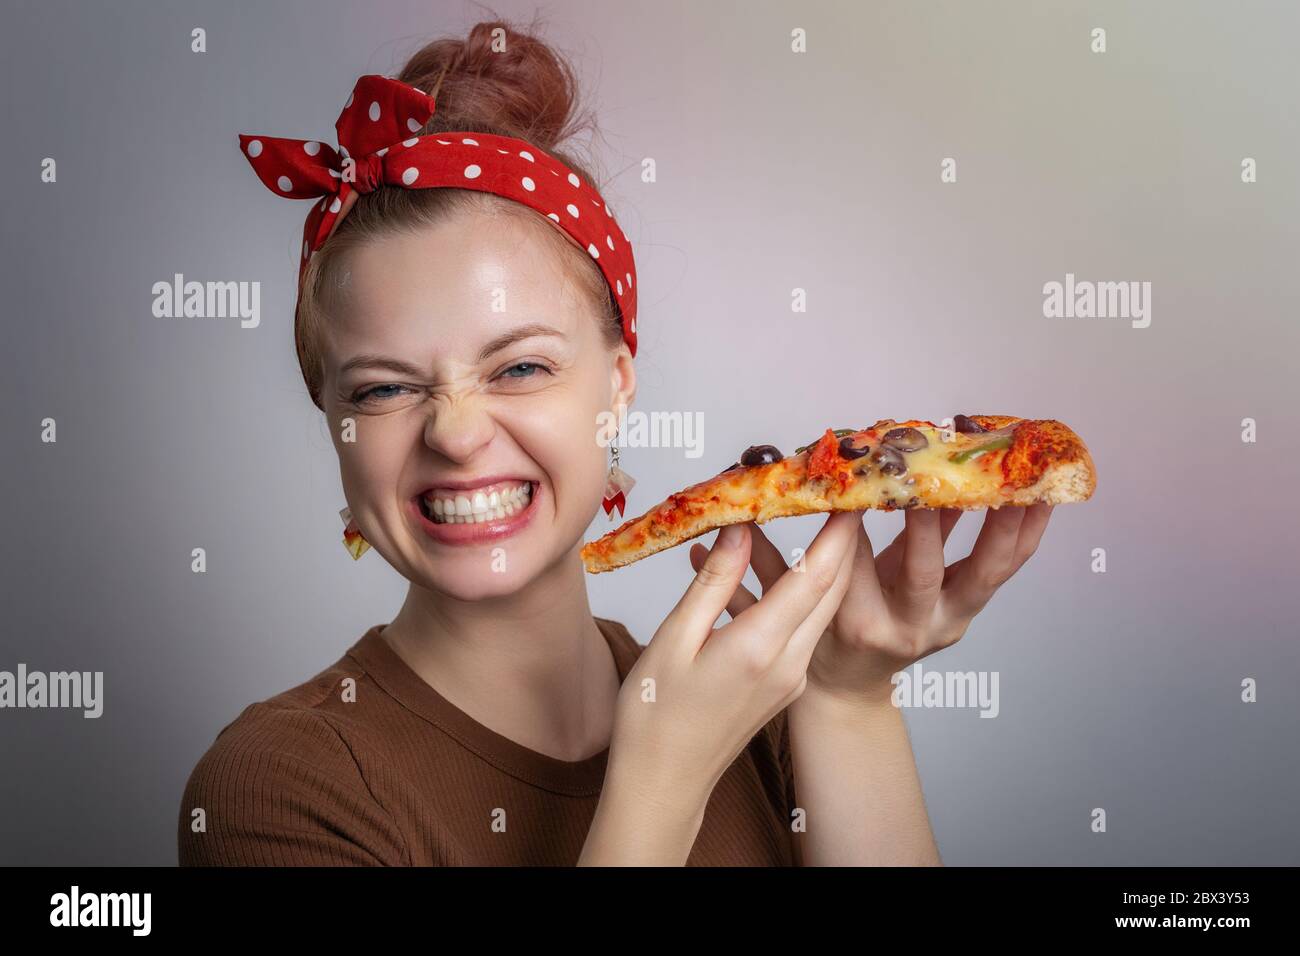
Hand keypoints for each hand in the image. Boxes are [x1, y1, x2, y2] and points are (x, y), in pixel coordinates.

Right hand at [610, 511, 860, 811]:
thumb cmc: (654, 714)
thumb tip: (740, 528)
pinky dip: (805, 591)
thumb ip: (713, 579)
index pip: (816, 575)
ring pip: (823, 608)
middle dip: (845, 539)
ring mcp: (792, 676)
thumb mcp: (674, 638)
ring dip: (829, 564)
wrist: (664, 782)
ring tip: (824, 519)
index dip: (838, 529)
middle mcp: (789, 662)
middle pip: (833, 589)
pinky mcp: (786, 683)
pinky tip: (786, 567)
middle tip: (842, 492)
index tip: (847, 489)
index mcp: (760, 647)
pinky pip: (805, 626)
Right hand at [687, 504, 1054, 703]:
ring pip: (983, 571)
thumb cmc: (812, 645)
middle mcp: (906, 627)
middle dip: (932, 519)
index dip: (856, 519)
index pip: (854, 564)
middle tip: (936, 473)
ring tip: (1023, 475)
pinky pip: (1000, 570)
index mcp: (854, 625)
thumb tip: (735, 516)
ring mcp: (945, 624)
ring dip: (1004, 520)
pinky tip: (1040, 497)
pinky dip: (1022, 531)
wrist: (846, 689)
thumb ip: (761, 562)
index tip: (861, 474)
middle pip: (924, 571)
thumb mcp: (778, 609)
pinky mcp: (965, 612)